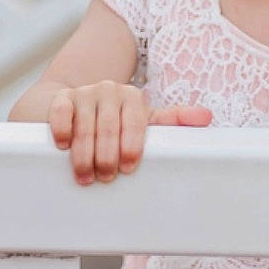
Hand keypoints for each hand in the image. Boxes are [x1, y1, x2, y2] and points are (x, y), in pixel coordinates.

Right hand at [48, 82, 211, 183]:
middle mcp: (110, 90)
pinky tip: (63, 146)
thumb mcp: (143, 121)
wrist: (76, 104)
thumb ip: (172, 121)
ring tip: (85, 177)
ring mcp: (85, 93)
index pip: (137, 122)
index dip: (132, 146)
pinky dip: (63, 129)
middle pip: (110, 127)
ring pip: (86, 124)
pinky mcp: (61, 97)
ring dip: (84, 153)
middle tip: (105, 178)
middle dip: (107, 156)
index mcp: (134, 98)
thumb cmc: (115, 120)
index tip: (128, 168)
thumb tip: (206, 118)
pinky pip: (62, 112)